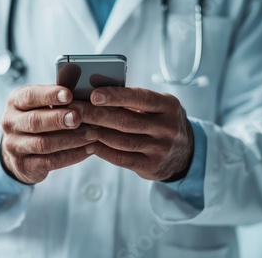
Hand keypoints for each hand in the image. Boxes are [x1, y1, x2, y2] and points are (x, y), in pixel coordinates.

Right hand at [1, 85, 96, 183]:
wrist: (17, 151)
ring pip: (44, 144)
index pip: (30, 96)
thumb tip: (86, 90)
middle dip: (59, 119)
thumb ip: (56, 99)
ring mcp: (14, 146)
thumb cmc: (38, 119)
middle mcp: (10, 123)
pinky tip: (89, 149)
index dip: (49, 95)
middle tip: (79, 117)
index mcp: (15, 102)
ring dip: (71, 139)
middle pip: (35, 121)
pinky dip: (72, 156)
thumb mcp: (39, 105)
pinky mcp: (24, 166)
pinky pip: (50, 162)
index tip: (68, 94)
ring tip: (92, 134)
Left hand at [69, 87, 193, 181]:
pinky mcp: (151, 166)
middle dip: (97, 114)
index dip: (116, 96)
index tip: (93, 94)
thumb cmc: (161, 121)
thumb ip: (135, 101)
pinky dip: (102, 150)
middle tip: (75, 109)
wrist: (185, 153)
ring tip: (77, 125)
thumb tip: (96, 94)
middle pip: (126, 120)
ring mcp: (160, 149)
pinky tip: (89, 142)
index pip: (140, 98)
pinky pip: (121, 158)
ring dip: (96, 132)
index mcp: (169, 106)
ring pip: (121, 140)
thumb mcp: (159, 106)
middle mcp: (167, 128)